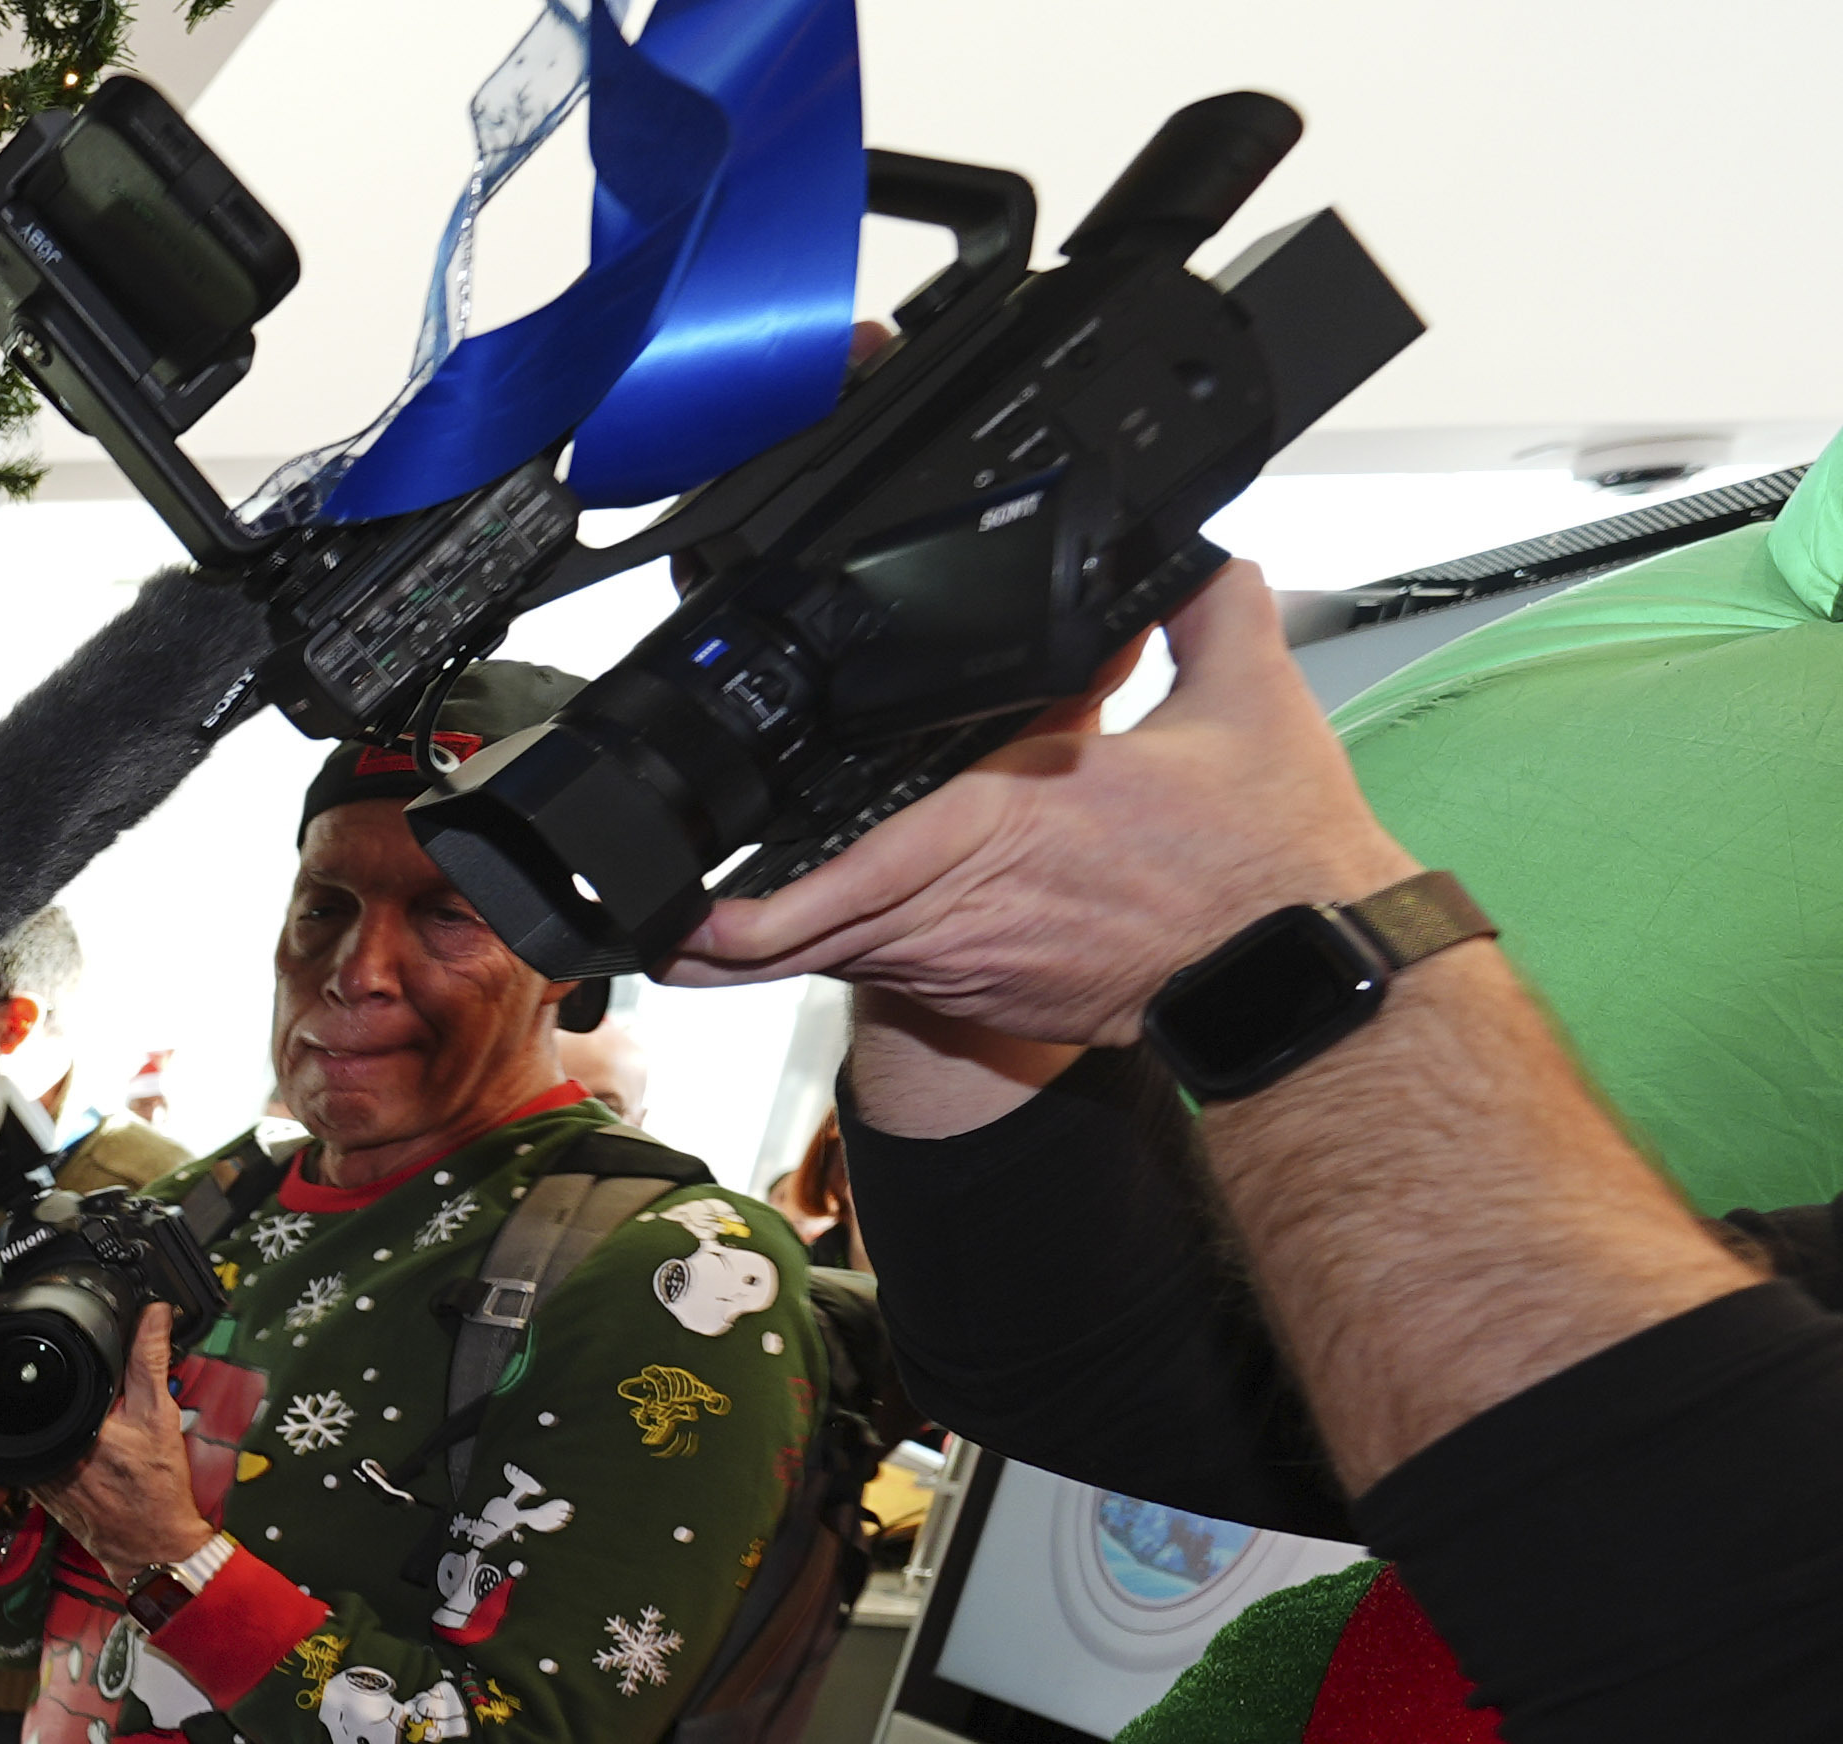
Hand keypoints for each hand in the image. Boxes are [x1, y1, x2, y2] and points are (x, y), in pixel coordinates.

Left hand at [36, 1305, 211, 1580]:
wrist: (150, 1544)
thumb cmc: (157, 1488)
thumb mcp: (159, 1415)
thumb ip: (149, 1360)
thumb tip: (152, 1314)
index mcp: (70, 1423)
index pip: (59, 1371)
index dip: (71, 1356)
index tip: (88, 1356)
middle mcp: (42, 1445)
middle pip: (44, 1395)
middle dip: (66, 1385)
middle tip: (97, 1397)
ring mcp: (33, 1467)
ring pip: (38, 1420)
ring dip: (56, 1412)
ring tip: (89, 1419)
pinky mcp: (34, 1483)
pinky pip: (37, 1445)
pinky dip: (53, 1437)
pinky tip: (77, 1441)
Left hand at [670, 563, 1400, 1040]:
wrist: (1295, 975)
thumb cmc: (1266, 861)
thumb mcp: (1249, 702)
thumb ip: (1207, 609)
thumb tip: (1198, 554)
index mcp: (995, 830)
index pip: (838, 881)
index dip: (742, 909)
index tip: (684, 904)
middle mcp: (959, 914)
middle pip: (795, 943)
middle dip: (710, 940)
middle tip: (639, 927)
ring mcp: (967, 966)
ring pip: (830, 964)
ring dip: (758, 952)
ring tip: (683, 934)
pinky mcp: (988, 997)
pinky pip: (887, 973)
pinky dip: (840, 953)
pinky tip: (801, 936)